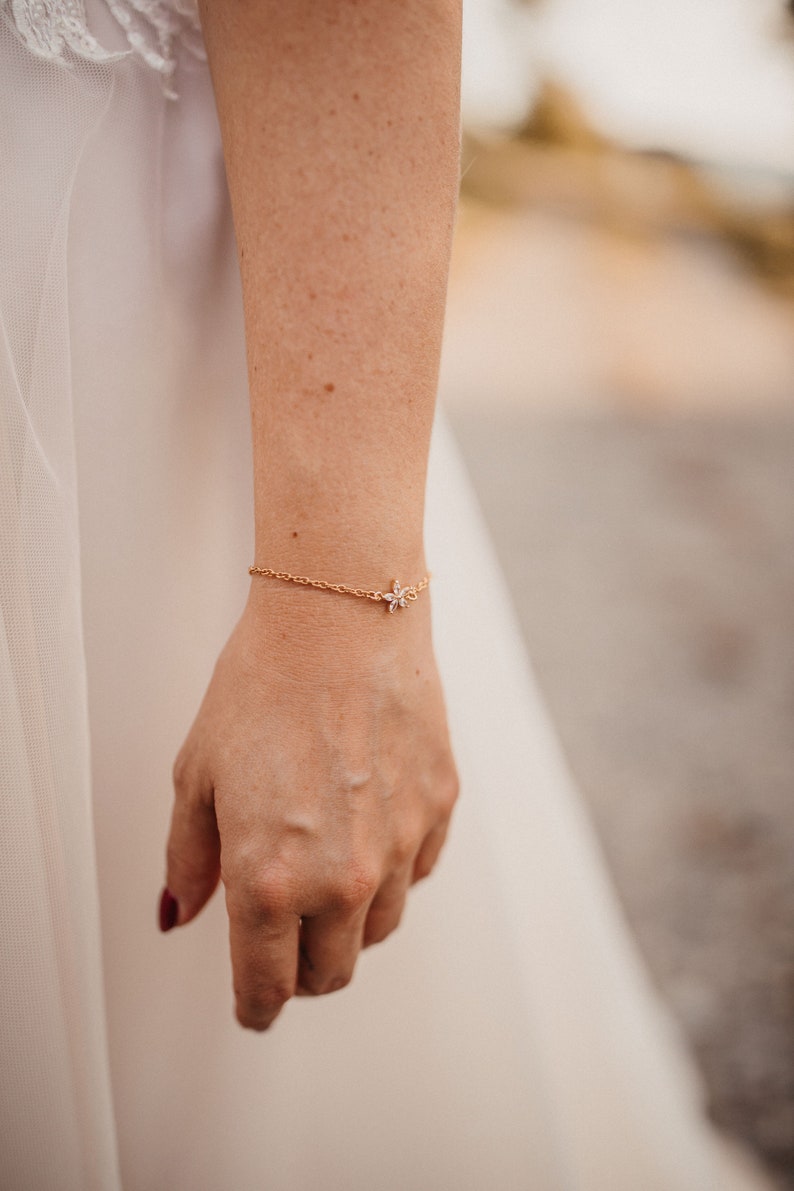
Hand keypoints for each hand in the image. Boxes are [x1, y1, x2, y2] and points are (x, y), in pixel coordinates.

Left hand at [162, 579, 458, 1030]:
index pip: (268, 985)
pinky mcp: (438, 809)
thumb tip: (180, 913)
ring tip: (324, 870)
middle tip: (283, 938)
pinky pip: (417, 870)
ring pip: (379, 926)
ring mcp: (399, 846)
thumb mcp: (197, 775)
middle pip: (331, 972)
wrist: (342, 616)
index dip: (256, 1006)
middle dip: (301, 970)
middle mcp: (342, 879)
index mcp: (270, 880)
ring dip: (348, 921)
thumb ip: (189, 858)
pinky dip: (392, 869)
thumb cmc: (262, 686)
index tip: (255, 1006)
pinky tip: (366, 826)